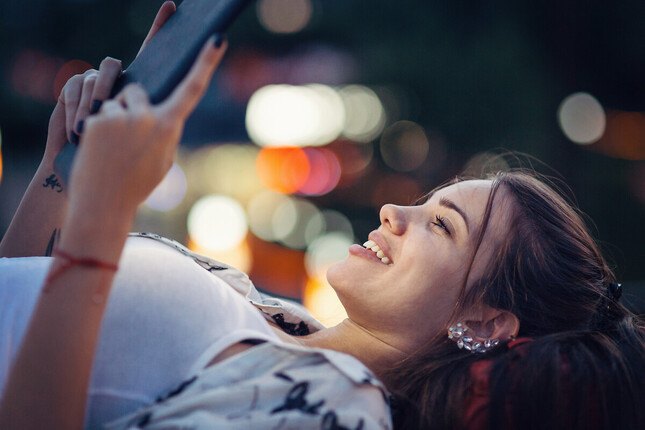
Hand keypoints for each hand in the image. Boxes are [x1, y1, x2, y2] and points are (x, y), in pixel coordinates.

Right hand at [42, 1, 176, 166]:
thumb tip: (156, 113)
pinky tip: (77, 133)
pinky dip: (77, 113)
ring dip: (97, 111)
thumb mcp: (152, 151)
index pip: (158, 65)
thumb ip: (161, 129)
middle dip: (125, 109)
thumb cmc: (120, 171)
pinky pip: (78, 89)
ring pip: (104, 81)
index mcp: (146, 101)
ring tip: (89, 135)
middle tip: (115, 135)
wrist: (83, 183)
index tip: (172, 7)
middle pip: (133, 84)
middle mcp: (123, 88)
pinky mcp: (73, 89)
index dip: (162, 34)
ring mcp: (97, 87)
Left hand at [68, 36, 226, 219]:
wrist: (105, 203)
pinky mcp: (98, 121)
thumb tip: (162, 111)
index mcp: (169, 127)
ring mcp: (121, 118)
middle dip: (133, 106)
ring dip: (115, 117)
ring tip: (114, 148)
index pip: (192, 89)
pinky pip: (100, 112)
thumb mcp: (163, 160)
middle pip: (139, 92)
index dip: (205, 63)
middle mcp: (147, 117)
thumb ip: (166, 130)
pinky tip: (100, 149)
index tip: (216, 40)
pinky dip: (99, 127)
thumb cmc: (137, 184)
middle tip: (129, 137)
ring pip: (117, 102)